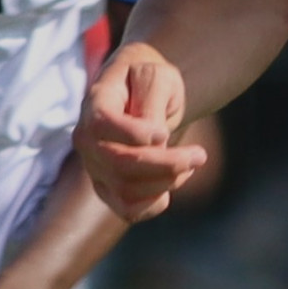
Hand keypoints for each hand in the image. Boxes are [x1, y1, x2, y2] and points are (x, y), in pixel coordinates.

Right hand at [78, 40, 205, 221]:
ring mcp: (94, 166)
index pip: (101, 125)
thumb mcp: (158, 78)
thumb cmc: (151, 80)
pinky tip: (174, 182)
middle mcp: (87, 139)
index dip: (134, 134)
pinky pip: (127, 210)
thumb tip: (155, 141)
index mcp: (95, 103)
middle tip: (200, 154)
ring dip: (167, 182)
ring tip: (192, 162)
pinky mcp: (108, 188)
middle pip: (118, 164)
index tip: (165, 131)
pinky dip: (154, 204)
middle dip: (166, 164)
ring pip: (125, 190)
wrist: (144, 92)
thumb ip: (153, 103)